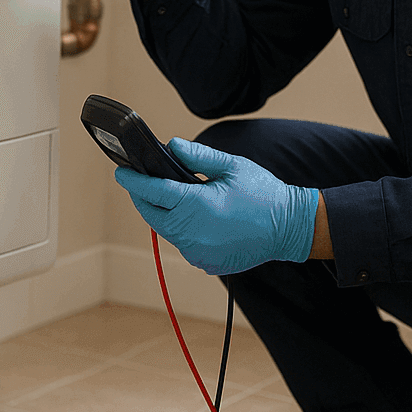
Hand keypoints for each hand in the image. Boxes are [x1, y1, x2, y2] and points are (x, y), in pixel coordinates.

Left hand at [114, 139, 318, 275]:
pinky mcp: (205, 263)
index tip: (121, 172)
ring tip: (173, 197)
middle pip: (151, 215)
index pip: (152, 192)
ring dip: (164, 215)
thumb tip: (171, 147)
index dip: (133, 181)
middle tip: (143, 182)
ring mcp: (197, 252)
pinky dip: (182, 230)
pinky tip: (196, 218)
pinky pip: (183, 244)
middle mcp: (192, 233)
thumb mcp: (231, 166)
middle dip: (143, 198)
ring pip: (167, 231)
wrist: (289, 228)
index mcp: (196, 206)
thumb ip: (197, 156)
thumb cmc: (263, 193)